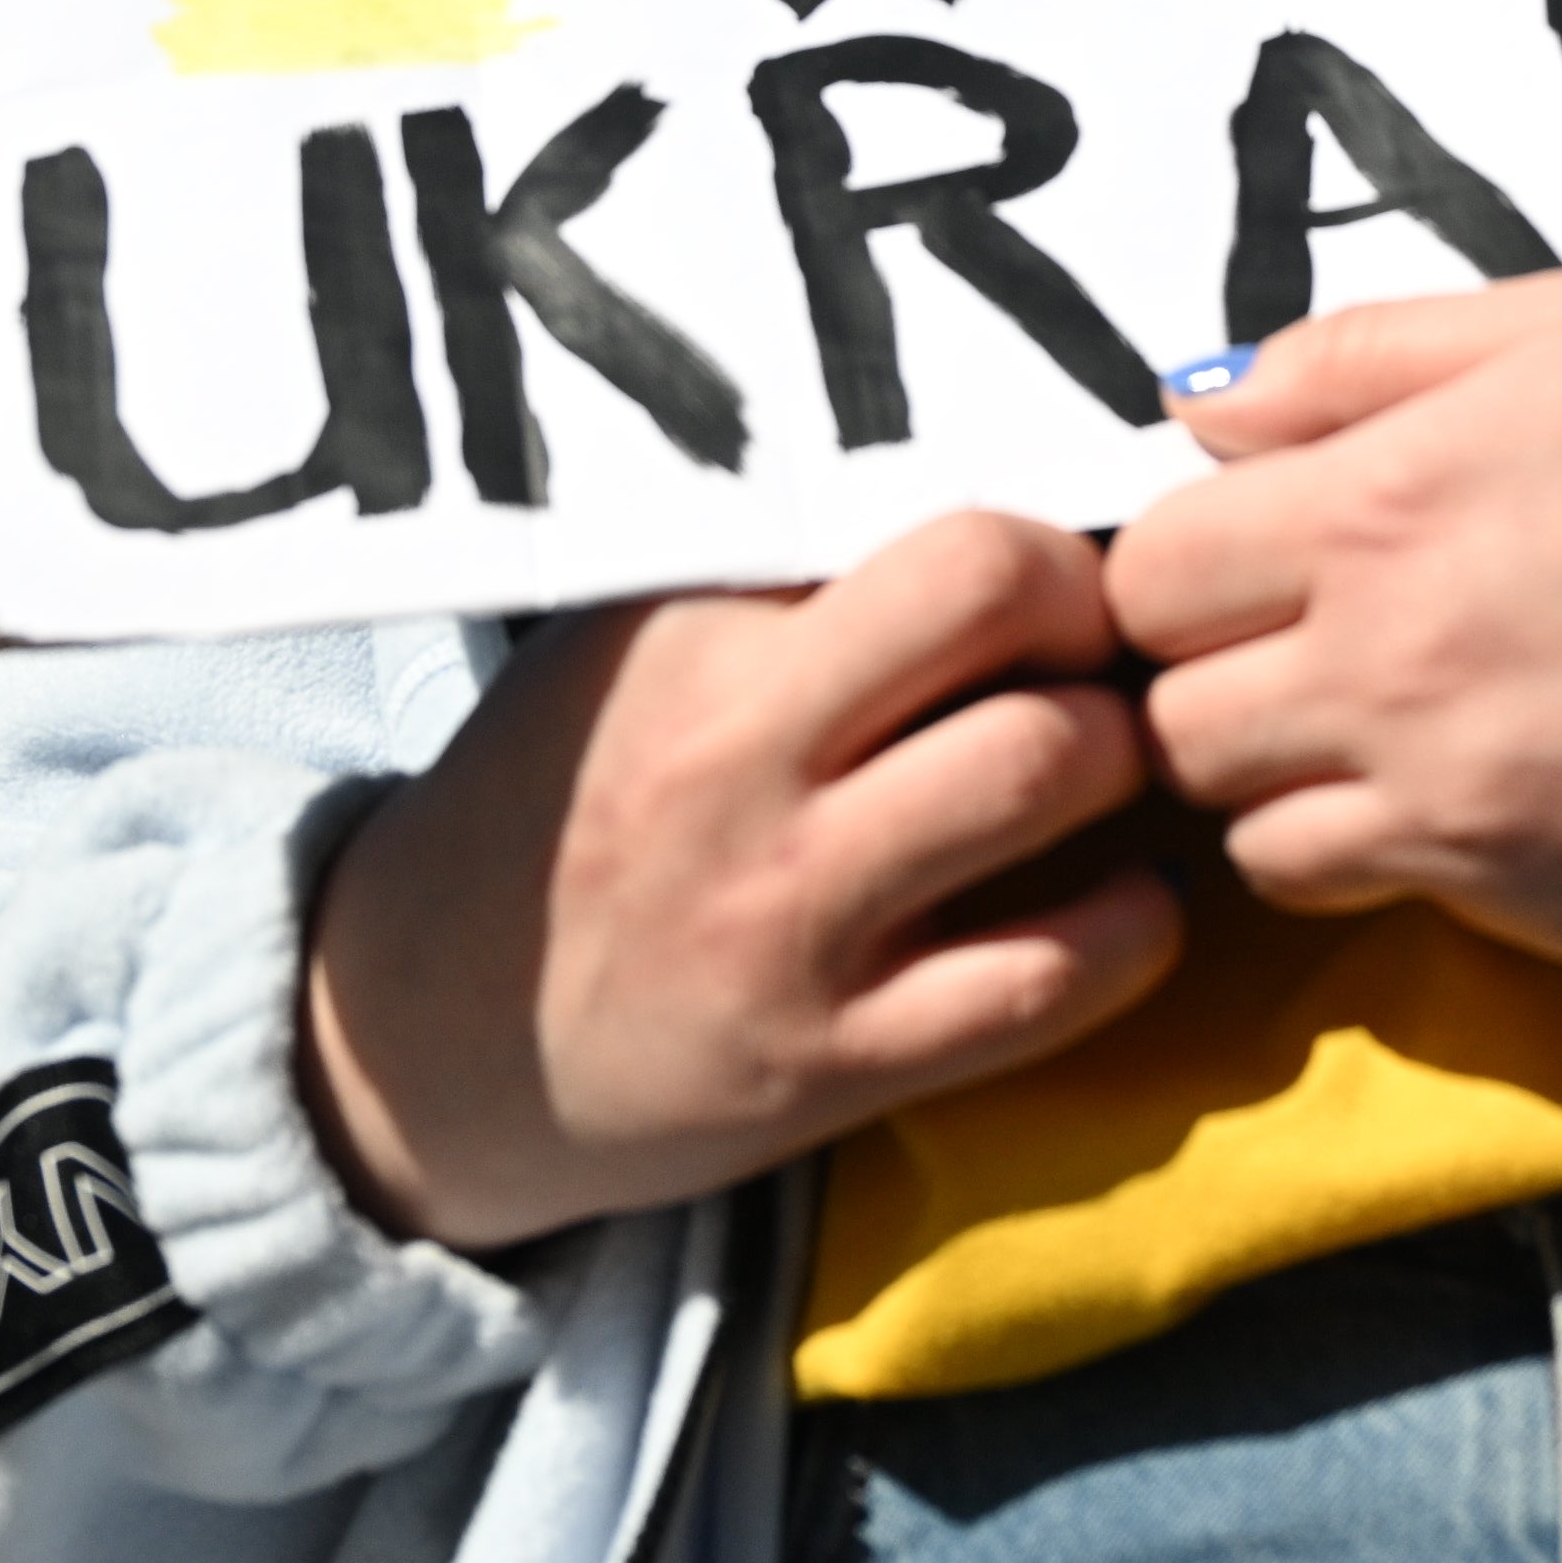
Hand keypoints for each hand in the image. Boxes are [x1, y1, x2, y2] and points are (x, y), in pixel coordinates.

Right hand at [298, 511, 1182, 1253]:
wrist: (428, 1039)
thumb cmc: (564, 809)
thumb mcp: (633, 651)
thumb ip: (786, 584)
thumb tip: (998, 502)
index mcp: (696, 633)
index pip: (931, 526)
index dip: (1041, 545)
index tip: (1056, 581)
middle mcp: (741, 756)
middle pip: (999, 596)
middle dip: (1097, 613)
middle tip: (1099, 659)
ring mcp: (791, 912)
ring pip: (1042, 768)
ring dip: (1124, 758)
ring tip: (1108, 771)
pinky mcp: (829, 1059)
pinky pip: (1044, 980)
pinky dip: (1132, 931)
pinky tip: (1127, 907)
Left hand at [1103, 275, 1561, 967]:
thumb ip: (1356, 360)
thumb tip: (1200, 417)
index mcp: (1386, 501)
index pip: (1147, 578)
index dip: (1190, 570)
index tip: (1258, 562)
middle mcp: (1397, 668)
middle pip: (1173, 728)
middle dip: (1219, 687)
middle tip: (1321, 649)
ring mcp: (1468, 810)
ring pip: (1253, 844)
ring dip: (1293, 791)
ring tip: (1404, 727)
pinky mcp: (1547, 912)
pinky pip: (1393, 904)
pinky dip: (1409, 856)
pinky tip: (1504, 781)